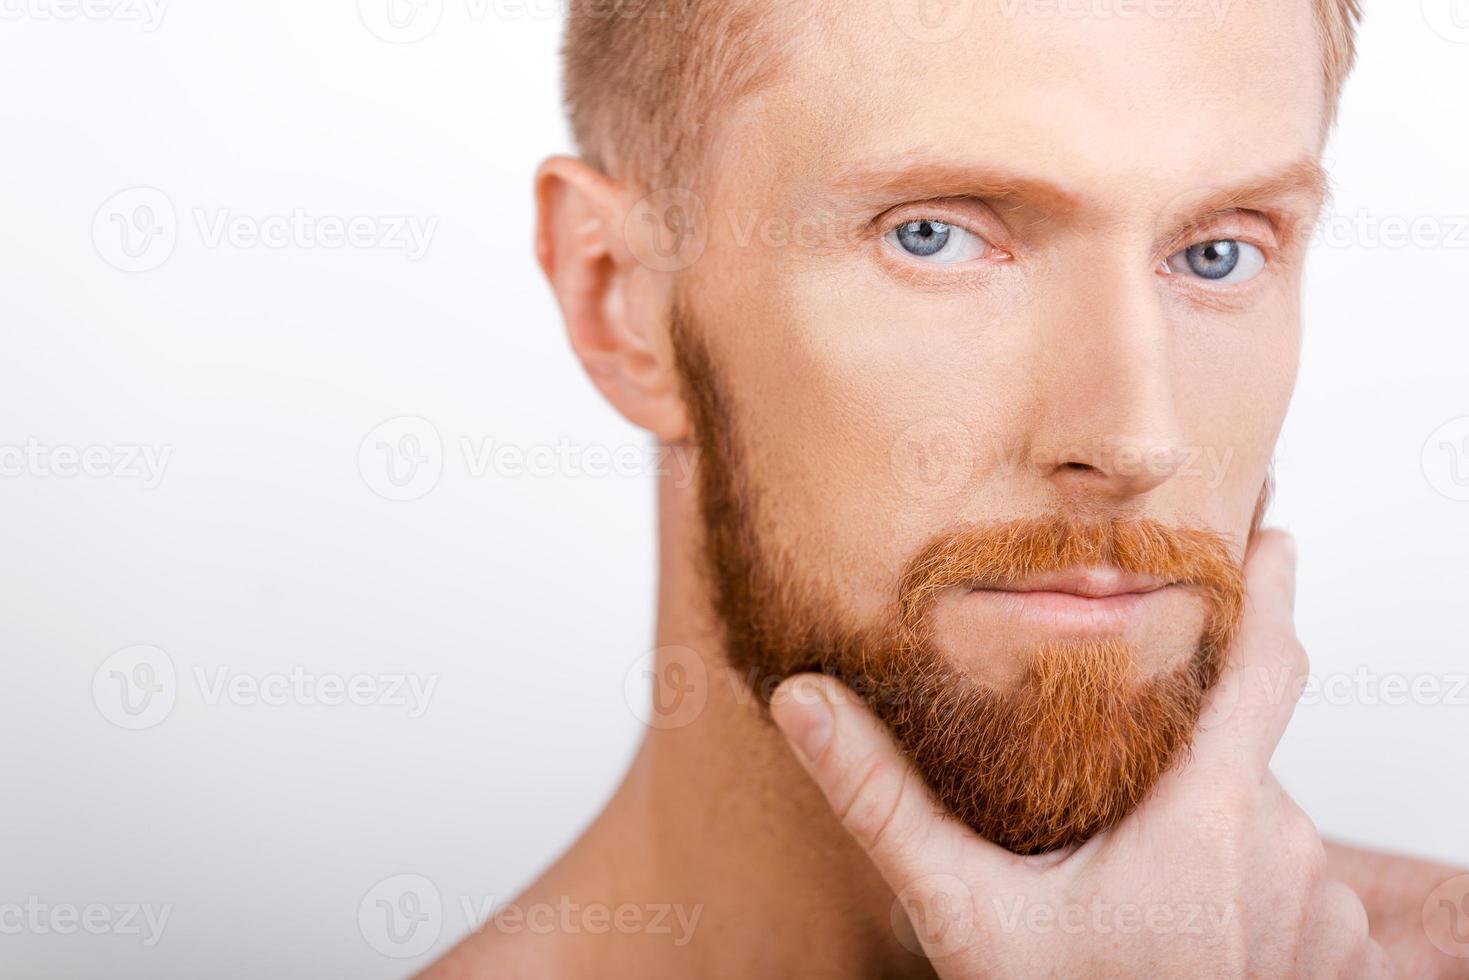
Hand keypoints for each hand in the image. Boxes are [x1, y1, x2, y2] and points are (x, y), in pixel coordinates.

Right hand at [770, 531, 1393, 978]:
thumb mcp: (963, 917)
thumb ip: (883, 803)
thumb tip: (805, 701)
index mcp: (1203, 821)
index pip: (1264, 669)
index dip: (1272, 587)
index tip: (1275, 533)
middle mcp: (1282, 851)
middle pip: (1235, 755)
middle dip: (1178, 759)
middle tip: (1107, 808)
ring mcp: (1318, 910)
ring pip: (1260, 819)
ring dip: (1207, 824)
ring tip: (1133, 881)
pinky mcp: (1333, 956)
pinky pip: (1292, 879)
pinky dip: (1243, 877)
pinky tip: (1181, 922)